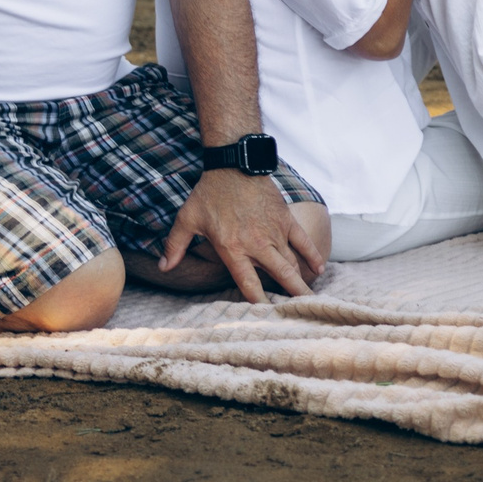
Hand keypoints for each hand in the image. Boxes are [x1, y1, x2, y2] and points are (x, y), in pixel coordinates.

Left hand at [159, 169, 323, 302]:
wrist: (233, 165)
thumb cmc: (208, 193)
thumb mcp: (186, 220)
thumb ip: (174, 246)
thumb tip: (164, 268)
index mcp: (233, 249)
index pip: (249, 283)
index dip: (259, 302)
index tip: (267, 315)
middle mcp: (257, 245)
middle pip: (280, 276)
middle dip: (292, 297)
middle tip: (302, 311)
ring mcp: (275, 232)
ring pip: (292, 262)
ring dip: (301, 281)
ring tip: (309, 298)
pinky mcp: (286, 219)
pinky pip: (304, 241)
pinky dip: (313, 256)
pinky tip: (318, 270)